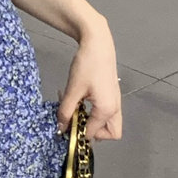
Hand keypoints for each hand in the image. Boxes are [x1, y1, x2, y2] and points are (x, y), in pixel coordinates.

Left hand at [56, 18, 121, 140]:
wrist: (97, 43)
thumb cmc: (86, 65)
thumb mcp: (73, 89)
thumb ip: (66, 110)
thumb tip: (61, 128)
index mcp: (107, 110)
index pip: (91, 133)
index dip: (76, 131)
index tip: (63, 122)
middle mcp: (115, 109)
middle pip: (110, 134)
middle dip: (93, 132)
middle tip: (78, 119)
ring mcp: (116, 101)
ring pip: (109, 123)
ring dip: (94, 121)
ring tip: (78, 108)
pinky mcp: (113, 93)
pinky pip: (107, 111)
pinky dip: (95, 112)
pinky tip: (82, 98)